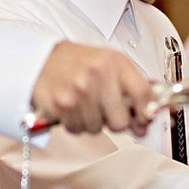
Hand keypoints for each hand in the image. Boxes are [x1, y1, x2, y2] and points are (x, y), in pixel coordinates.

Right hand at [31, 42, 153, 134]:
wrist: (42, 59)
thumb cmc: (78, 64)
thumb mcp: (109, 64)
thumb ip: (130, 88)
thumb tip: (145, 120)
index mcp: (115, 62)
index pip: (143, 94)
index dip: (146, 112)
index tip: (141, 119)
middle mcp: (98, 75)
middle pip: (120, 122)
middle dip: (114, 121)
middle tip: (104, 110)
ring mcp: (79, 91)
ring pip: (97, 128)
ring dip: (91, 121)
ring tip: (83, 104)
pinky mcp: (62, 104)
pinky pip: (77, 129)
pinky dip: (74, 123)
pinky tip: (71, 107)